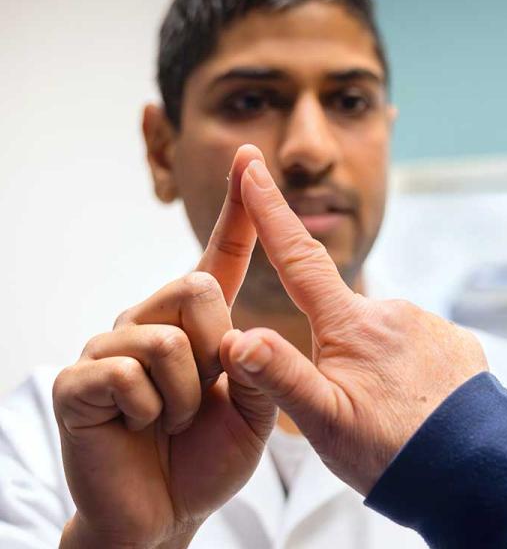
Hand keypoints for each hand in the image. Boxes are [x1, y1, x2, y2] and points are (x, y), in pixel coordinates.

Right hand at [54, 145, 275, 548]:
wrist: (165, 516)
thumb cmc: (210, 458)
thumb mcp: (256, 414)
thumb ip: (261, 368)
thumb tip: (240, 334)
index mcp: (200, 325)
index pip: (220, 256)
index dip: (239, 210)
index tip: (250, 159)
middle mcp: (152, 321)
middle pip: (195, 286)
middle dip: (214, 350)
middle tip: (205, 396)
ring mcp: (110, 347)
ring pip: (166, 336)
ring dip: (187, 395)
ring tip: (174, 420)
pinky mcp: (79, 381)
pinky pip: (127, 372)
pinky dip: (151, 411)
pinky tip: (140, 427)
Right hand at [220, 159, 488, 495]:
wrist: (474, 470)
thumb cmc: (392, 451)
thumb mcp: (324, 423)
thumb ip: (279, 376)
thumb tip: (235, 337)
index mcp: (351, 324)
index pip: (298, 258)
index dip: (270, 210)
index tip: (252, 165)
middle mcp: (391, 311)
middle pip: (339, 313)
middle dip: (333, 348)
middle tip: (350, 406)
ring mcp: (428, 323)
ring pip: (378, 334)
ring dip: (372, 364)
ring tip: (386, 415)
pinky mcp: (455, 341)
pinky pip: (415, 345)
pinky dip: (405, 368)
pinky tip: (414, 405)